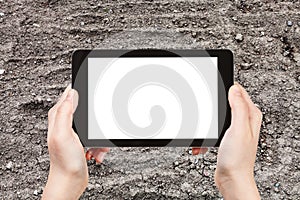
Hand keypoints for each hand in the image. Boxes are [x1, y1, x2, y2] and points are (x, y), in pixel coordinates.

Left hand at [43, 86, 108, 198]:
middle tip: (95, 131)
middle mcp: (65, 122)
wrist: (70, 180)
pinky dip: (99, 143)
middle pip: (86, 110)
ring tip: (96, 146)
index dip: (81, 93)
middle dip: (95, 120)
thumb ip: (64, 112)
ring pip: (94, 124)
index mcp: (58, 116)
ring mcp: (74, 131)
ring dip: (99, 135)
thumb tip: (70, 93)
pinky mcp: (82, 140)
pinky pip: (97, 136)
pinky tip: (95, 151)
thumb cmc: (64, 161)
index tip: (92, 94)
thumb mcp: (63, 134)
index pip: (69, 95)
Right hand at [193, 83, 261, 198]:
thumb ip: (238, 107)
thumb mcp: (238, 129)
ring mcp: (234, 129)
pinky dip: (205, 136)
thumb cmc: (237, 159)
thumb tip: (234, 89)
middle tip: (204, 114)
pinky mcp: (225, 138)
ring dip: (206, 125)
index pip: (239, 92)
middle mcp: (244, 121)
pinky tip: (202, 143)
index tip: (213, 88)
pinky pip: (212, 130)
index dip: (226, 88)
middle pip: (225, 104)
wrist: (231, 179)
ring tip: (203, 133)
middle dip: (212, 110)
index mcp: (250, 115)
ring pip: (215, 118)